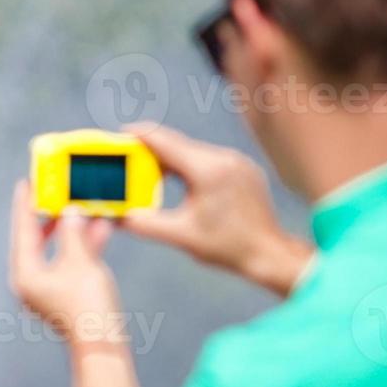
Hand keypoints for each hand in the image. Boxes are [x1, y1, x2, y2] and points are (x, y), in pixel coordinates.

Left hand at [8, 180, 127, 351]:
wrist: (102, 344)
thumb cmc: (87, 304)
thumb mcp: (80, 260)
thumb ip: (72, 232)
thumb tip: (69, 213)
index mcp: (24, 273)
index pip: (23, 231)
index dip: (25, 205)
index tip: (26, 184)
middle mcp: (30, 281)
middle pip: (37, 240)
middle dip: (51, 216)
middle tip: (55, 192)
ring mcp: (47, 289)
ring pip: (58, 250)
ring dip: (73, 230)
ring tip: (86, 205)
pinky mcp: (64, 295)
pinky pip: (71, 263)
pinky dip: (83, 247)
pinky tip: (101, 228)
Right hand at [120, 123, 312, 296]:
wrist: (269, 254)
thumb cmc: (227, 247)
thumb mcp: (179, 236)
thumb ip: (144, 224)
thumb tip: (117, 218)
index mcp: (208, 171)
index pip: (167, 143)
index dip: (142, 135)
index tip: (122, 132)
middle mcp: (225, 159)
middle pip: (180, 145)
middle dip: (153, 149)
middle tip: (130, 156)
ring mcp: (238, 163)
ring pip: (195, 152)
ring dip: (172, 158)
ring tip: (152, 171)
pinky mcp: (244, 170)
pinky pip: (210, 160)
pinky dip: (190, 165)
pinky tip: (181, 181)